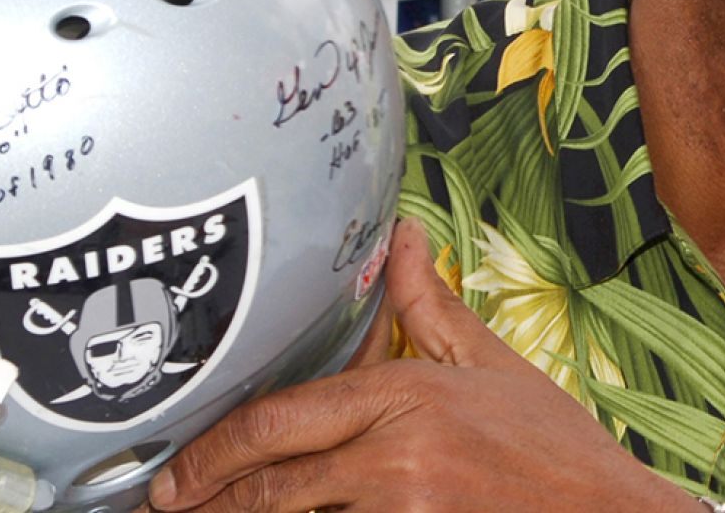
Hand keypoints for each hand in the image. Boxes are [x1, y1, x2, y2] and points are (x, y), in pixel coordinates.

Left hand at [144, 219, 694, 511]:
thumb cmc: (558, 454)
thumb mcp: (494, 369)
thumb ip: (431, 308)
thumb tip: (402, 238)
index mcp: (407, 400)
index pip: (281, 421)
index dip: (214, 452)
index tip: (177, 475)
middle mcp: (397, 460)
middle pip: (270, 486)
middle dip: (209, 502)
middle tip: (166, 509)